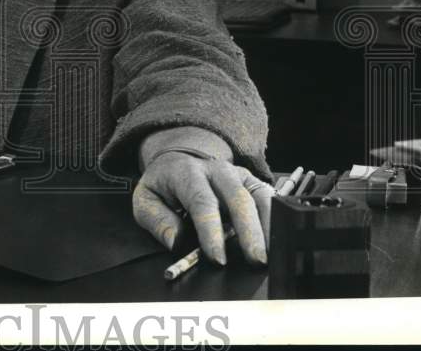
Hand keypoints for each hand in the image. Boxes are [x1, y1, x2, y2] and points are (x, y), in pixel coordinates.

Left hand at [132, 132, 272, 266]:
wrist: (177, 160)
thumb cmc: (163, 186)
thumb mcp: (145, 201)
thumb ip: (157, 221)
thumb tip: (176, 241)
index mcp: (186, 173)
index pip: (202, 201)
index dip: (211, 231)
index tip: (217, 257)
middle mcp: (216, 169)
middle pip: (237, 197)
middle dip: (248, 231)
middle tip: (254, 260)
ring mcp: (237, 173)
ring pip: (258, 196)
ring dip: (267, 226)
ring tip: (269, 254)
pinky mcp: (251, 180)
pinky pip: (268, 197)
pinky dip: (275, 219)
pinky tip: (276, 240)